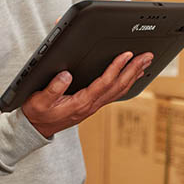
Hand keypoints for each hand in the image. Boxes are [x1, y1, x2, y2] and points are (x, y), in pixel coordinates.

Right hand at [21, 50, 153, 138]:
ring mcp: (93, 106)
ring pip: (119, 90)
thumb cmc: (37, 114)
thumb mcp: (39, 101)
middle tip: (147, 56)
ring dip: (134, 75)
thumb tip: (66, 75)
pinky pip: (114, 93)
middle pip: (119, 85)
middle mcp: (91, 105)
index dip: (117, 68)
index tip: (126, 55)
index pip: (104, 83)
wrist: (35, 129)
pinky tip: (131, 76)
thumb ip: (52, 89)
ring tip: (145, 63)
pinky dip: (126, 82)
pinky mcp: (92, 105)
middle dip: (134, 69)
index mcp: (80, 102)